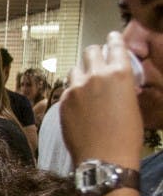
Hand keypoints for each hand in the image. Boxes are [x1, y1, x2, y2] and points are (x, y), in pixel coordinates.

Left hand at [61, 31, 142, 168]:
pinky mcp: (63, 102)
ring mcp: (75, 88)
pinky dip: (73, 91)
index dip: (113, 40)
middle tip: (97, 61)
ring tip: (87, 84)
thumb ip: (122, 85)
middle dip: (95, 54)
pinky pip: (67, 88)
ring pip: (75, 68)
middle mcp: (95, 75)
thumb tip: (117, 81)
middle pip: (90, 51)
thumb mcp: (132, 103)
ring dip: (82, 72)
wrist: (104, 157)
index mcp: (119, 72)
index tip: (111, 38)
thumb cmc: (126, 135)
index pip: (115, 45)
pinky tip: (79, 102)